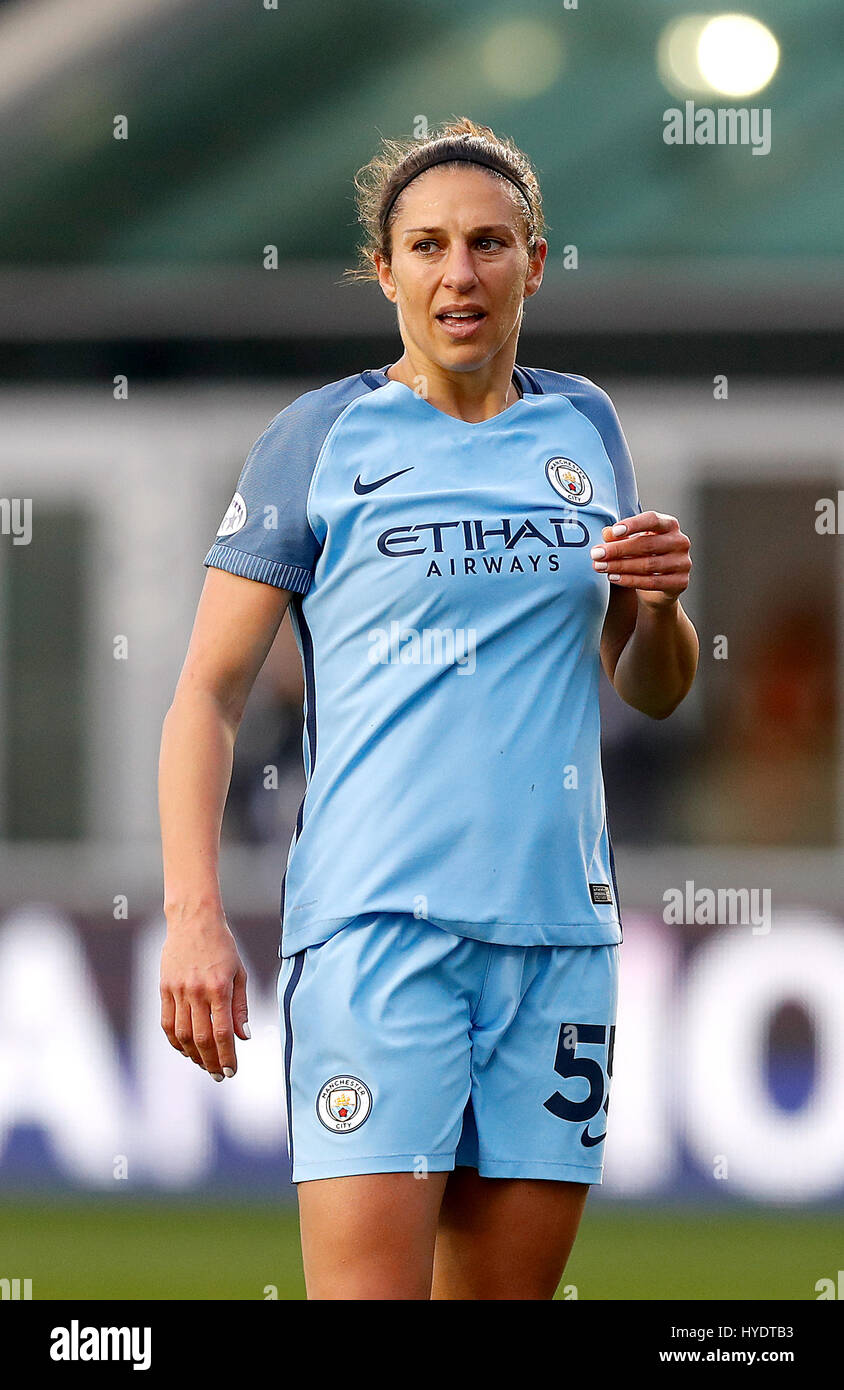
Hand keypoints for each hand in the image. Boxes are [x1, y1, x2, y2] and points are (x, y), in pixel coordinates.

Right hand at [160, 913, 249, 1080]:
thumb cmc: (223, 946)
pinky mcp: (164, 988)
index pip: (222, 1033)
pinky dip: (175, 1040)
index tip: (231, 1072)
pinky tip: (184, 1049)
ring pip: (182, 1034)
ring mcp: (177, 991)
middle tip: (218, 1075)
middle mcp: (196, 992)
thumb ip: (241, 1006)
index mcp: (219, 988)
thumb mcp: (239, 973)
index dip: (226, 1056)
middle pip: (201, 1038)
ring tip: (203, 1064)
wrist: (194, 920)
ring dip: (192, 1055)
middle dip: (210, 1062)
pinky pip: (167, 1022)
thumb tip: (244, 1036)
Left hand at [591, 510, 690, 606]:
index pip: (652, 520)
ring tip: (600, 567)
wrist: (660, 585)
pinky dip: (630, 580)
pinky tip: (613, 577)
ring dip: (620, 566)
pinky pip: (651, 582)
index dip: (633, 524)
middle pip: (647, 544)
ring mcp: (682, 563)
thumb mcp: (631, 543)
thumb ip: (619, 537)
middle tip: (596, 554)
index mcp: (669, 525)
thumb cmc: (645, 556)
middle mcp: (680, 541)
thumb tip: (606, 532)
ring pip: (648, 565)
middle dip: (618, 549)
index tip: (614, 531)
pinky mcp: (680, 582)